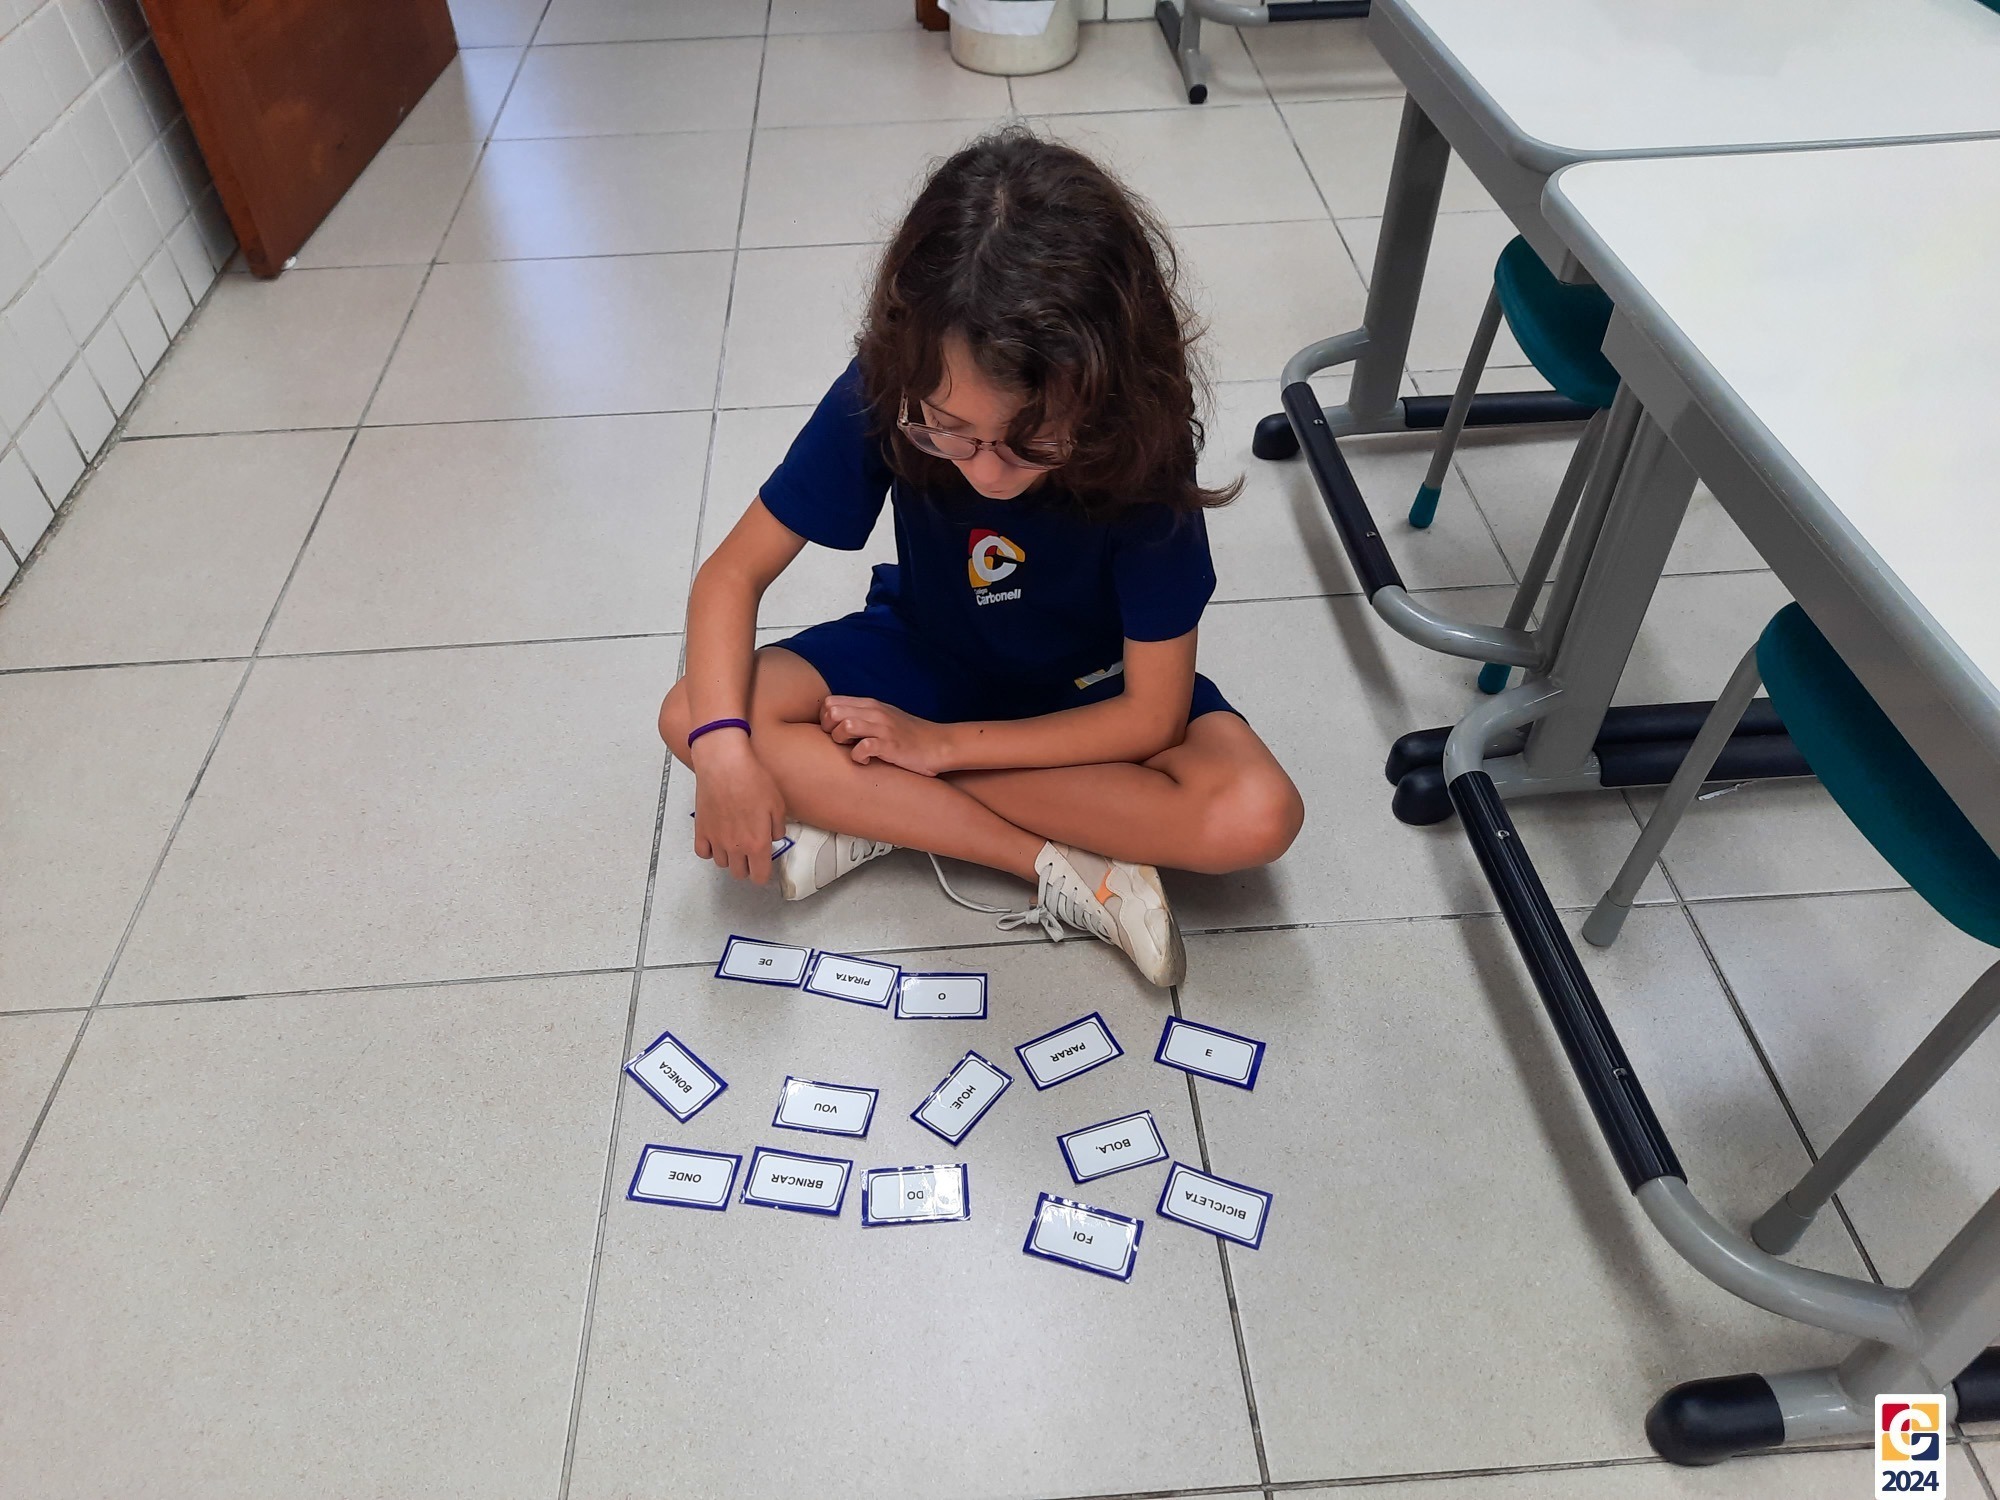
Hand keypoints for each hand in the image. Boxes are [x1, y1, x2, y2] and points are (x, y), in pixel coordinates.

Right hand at [690, 732, 786, 883]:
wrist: (724, 765)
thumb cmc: (752, 780)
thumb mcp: (777, 803)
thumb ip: (778, 827)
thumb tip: (774, 837)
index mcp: (757, 843)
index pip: (759, 876)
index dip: (763, 873)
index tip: (764, 866)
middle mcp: (735, 847)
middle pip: (739, 873)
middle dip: (747, 867)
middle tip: (751, 852)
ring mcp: (716, 840)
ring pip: (722, 864)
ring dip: (729, 857)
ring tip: (735, 842)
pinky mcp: (701, 830)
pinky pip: (703, 853)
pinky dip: (710, 850)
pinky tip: (717, 840)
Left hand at [821, 696, 951, 775]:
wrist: (938, 744)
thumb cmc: (908, 735)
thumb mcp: (883, 717)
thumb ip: (862, 715)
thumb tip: (835, 721)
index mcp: (870, 705)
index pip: (830, 702)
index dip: (824, 719)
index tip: (834, 733)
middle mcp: (875, 713)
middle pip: (832, 712)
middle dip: (828, 730)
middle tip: (841, 743)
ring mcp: (883, 729)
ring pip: (845, 726)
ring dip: (841, 741)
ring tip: (852, 749)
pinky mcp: (891, 746)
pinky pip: (863, 748)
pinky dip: (858, 757)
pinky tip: (866, 761)